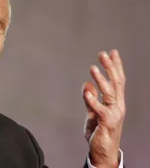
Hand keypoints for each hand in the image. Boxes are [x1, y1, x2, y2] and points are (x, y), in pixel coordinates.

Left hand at [82, 50, 125, 167]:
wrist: (103, 152)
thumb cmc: (100, 131)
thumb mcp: (93, 113)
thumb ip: (90, 99)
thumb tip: (86, 85)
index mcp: (116, 102)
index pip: (117, 80)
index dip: (115, 66)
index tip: (112, 52)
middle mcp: (118, 106)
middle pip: (116, 83)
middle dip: (110, 67)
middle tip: (103, 54)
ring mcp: (114, 114)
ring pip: (109, 94)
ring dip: (101, 80)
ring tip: (93, 68)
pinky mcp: (106, 123)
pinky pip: (100, 110)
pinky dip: (93, 100)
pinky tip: (87, 91)